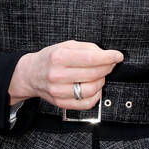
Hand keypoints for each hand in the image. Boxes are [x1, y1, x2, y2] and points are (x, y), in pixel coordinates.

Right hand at [8, 40, 123, 111]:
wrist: (30, 74)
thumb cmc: (50, 59)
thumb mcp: (65, 45)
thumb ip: (86, 47)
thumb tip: (105, 54)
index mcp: (59, 57)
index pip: (91, 58)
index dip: (108, 57)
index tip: (118, 56)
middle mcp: (57, 75)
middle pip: (94, 74)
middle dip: (107, 68)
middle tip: (110, 64)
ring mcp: (58, 91)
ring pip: (92, 89)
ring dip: (102, 81)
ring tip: (99, 75)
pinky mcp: (61, 103)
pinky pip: (87, 103)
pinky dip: (96, 96)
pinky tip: (94, 88)